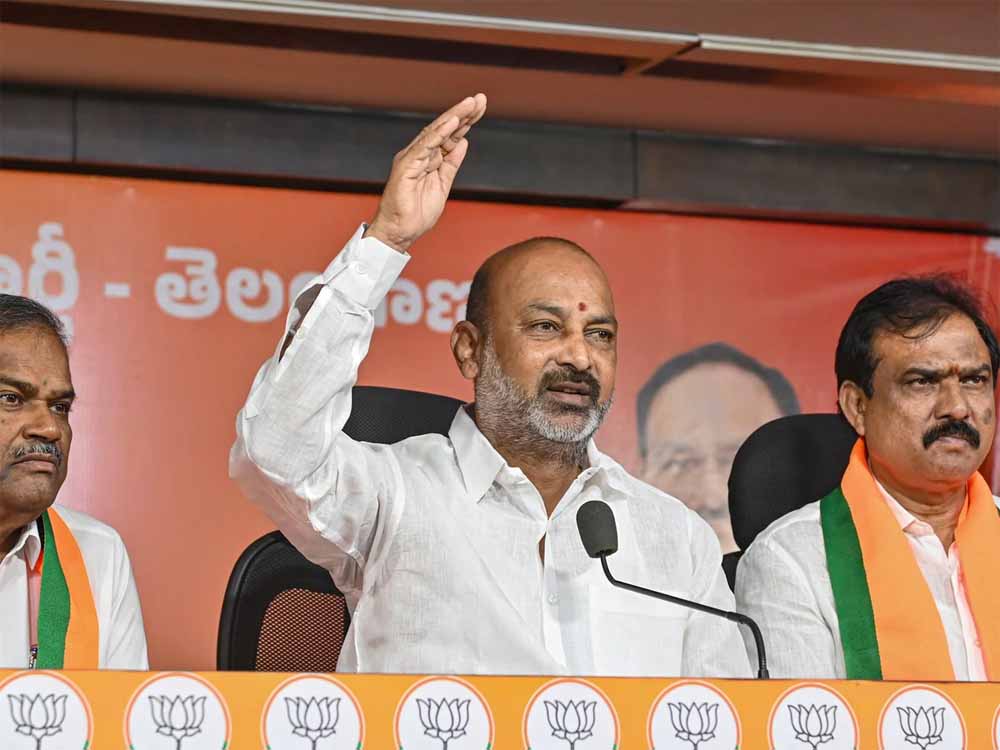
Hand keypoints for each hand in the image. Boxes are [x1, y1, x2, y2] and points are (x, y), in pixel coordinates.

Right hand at [366, 94, 486, 251]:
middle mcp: (419, 153)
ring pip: (435, 132)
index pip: (450, 135)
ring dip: (454, 117)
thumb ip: (451, 163)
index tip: (481, 107)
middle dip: (463, 113)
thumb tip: (463, 142)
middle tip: (480, 98)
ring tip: (470, 104)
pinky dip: (439, 133)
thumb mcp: (442, 184)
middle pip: (444, 129)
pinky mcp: (406, 166)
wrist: (399, 232)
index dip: (466, 121)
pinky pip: (424, 146)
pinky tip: (453, 122)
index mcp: (429, 158)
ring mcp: (412, 158)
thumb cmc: (416, 213)